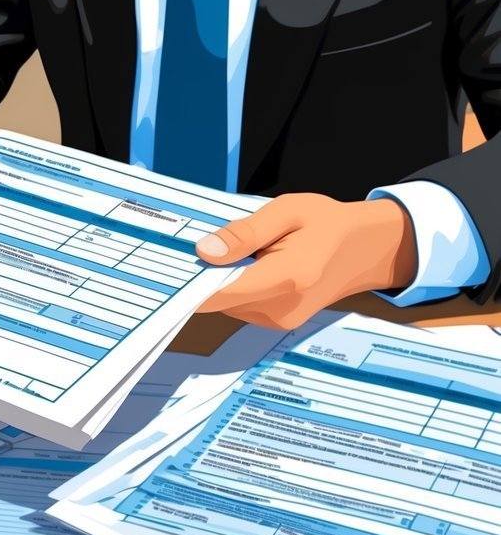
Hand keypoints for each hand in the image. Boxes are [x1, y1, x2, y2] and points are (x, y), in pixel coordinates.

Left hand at [195, 193, 417, 328]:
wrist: (366, 249)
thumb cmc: (328, 223)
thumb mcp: (288, 211)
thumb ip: (245, 233)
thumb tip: (204, 251)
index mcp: (288, 276)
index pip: (220, 292)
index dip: (188, 284)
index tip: (167, 269)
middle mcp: (282, 307)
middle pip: (219, 299)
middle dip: (204, 276)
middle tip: (201, 245)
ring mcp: (280, 320)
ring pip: (227, 303)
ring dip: (221, 281)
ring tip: (234, 251)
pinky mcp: (277, 323)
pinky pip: (240, 306)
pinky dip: (235, 288)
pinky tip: (246, 266)